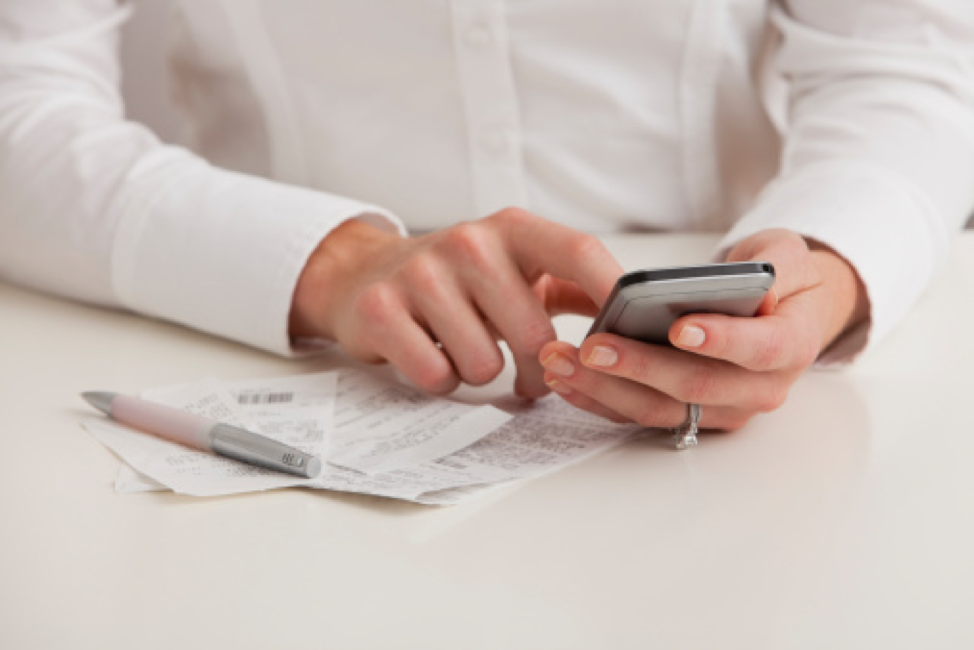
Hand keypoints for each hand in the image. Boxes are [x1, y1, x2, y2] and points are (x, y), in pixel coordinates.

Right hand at [290, 208, 622, 396]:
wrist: (363, 275)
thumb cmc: (457, 280)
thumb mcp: (514, 268)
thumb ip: (573, 286)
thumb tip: (638, 316)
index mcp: (512, 230)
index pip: (579, 251)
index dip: (613, 292)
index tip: (635, 332)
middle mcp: (468, 242)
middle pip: (535, 334)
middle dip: (538, 372)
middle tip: (528, 374)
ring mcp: (421, 274)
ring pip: (484, 365)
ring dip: (481, 375)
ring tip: (465, 349)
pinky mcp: (381, 309)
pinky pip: (437, 376)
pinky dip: (441, 382)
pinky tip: (432, 355)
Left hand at [538, 229, 868, 429]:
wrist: (781, 313)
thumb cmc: (781, 280)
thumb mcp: (789, 256)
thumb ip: (779, 266)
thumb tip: (755, 283)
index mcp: (792, 347)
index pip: (759, 349)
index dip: (720, 341)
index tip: (678, 328)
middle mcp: (759, 389)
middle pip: (696, 387)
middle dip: (639, 367)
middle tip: (592, 346)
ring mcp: (722, 409)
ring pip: (660, 409)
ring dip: (605, 389)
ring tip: (561, 361)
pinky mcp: (688, 417)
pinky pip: (639, 414)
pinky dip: (599, 398)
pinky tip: (565, 378)